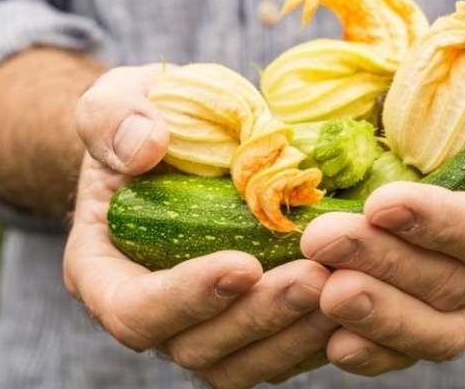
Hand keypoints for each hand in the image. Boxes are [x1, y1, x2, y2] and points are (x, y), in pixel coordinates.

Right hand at [64, 66, 336, 387]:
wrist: (177, 140)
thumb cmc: (140, 122)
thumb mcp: (114, 100)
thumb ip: (114, 118)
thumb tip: (145, 148)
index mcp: (103, 274)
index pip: (134, 312)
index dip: (187, 298)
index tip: (242, 264)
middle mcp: (150, 315)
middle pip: (196, 347)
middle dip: (257, 317)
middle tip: (314, 276)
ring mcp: (199, 328)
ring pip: (244, 364)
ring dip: (295, 333)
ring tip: (344, 284)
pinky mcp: (247, 330)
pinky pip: (281, 355)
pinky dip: (320, 334)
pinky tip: (362, 294)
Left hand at [298, 21, 464, 375]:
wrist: (446, 128)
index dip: (444, 223)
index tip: (382, 203)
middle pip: (452, 283)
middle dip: (384, 263)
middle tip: (320, 239)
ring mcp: (461, 297)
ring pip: (433, 329)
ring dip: (375, 315)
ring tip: (321, 291)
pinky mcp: (417, 316)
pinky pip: (400, 350)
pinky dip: (368, 352)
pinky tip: (329, 340)